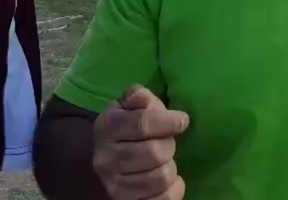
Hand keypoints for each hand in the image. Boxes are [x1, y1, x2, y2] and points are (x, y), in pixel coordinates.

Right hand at [92, 84, 190, 198]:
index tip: (182, 120)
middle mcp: (105, 159)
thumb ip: (139, 97)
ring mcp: (114, 185)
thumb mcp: (131, 105)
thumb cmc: (129, 126)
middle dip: (169, 145)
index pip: (143, 123)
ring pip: (161, 177)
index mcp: (107, 127)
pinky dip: (174, 189)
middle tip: (166, 142)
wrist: (109, 157)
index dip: (168, 121)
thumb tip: (144, 100)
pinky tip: (171, 180)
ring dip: (171, 167)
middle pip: (155, 152)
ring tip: (164, 161)